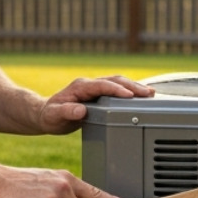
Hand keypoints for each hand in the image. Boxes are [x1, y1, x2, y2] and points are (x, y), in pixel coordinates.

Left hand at [36, 75, 154, 134]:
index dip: (116, 90)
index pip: (101, 85)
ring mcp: (95, 88)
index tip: (129, 96)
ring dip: (134, 86)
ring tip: (150, 93)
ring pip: (118, 83)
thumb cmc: (50, 116)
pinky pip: (117, 89)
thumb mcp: (54, 116)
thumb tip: (79, 111)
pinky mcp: (99, 94)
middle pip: (114, 81)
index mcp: (80, 87)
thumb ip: (65, 112)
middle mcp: (89, 84)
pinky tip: (141, 96)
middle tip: (148, 93)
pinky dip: (130, 91)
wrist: (46, 114)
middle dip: (132, 86)